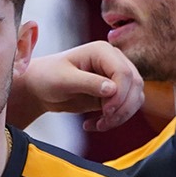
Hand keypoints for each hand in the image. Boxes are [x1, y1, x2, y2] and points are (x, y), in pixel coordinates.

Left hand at [19, 42, 144, 131]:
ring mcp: (116, 76)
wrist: (40, 88)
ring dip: (121, 116)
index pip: (124, 72)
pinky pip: (126, 107)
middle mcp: (113, 60)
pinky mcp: (114, 92)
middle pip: (135, 85)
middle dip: (122, 107)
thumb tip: (112, 89)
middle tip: (103, 121)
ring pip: (135, 97)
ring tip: (99, 125)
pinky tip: (95, 124)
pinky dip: (115, 119)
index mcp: (102, 51)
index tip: (106, 111)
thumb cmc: (48, 77)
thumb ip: (88, 83)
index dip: (120, 94)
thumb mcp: (64, 80)